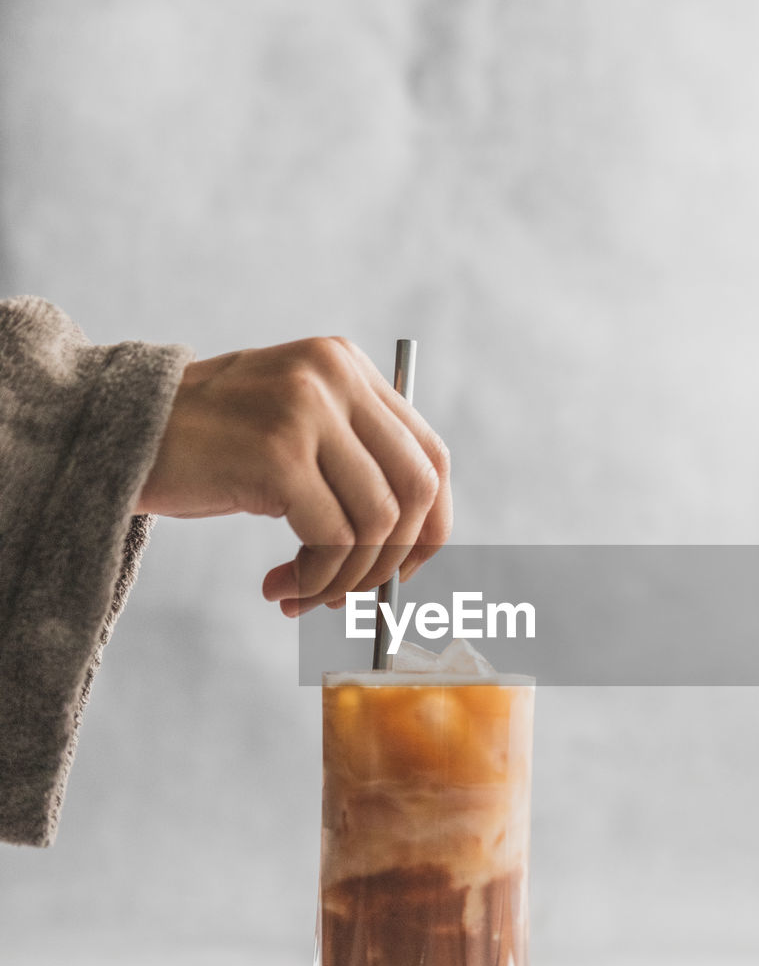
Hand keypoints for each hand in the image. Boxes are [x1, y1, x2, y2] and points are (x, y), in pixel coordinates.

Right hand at [136, 337, 451, 614]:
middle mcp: (336, 378)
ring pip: (377, 523)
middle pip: (417, 489)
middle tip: (354, 598)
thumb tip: (409, 550)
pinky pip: (332, 541)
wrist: (119, 432)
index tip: (401, 571)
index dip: (429, 527)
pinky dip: (315, 580)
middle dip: (394, 561)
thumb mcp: (290, 429)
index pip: (431, 455)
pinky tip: (279, 589)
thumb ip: (351, 462)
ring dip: (345, 580)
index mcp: (347, 366)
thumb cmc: (206, 446)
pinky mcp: (278, 453)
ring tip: (301, 597)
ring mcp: (308, 411)